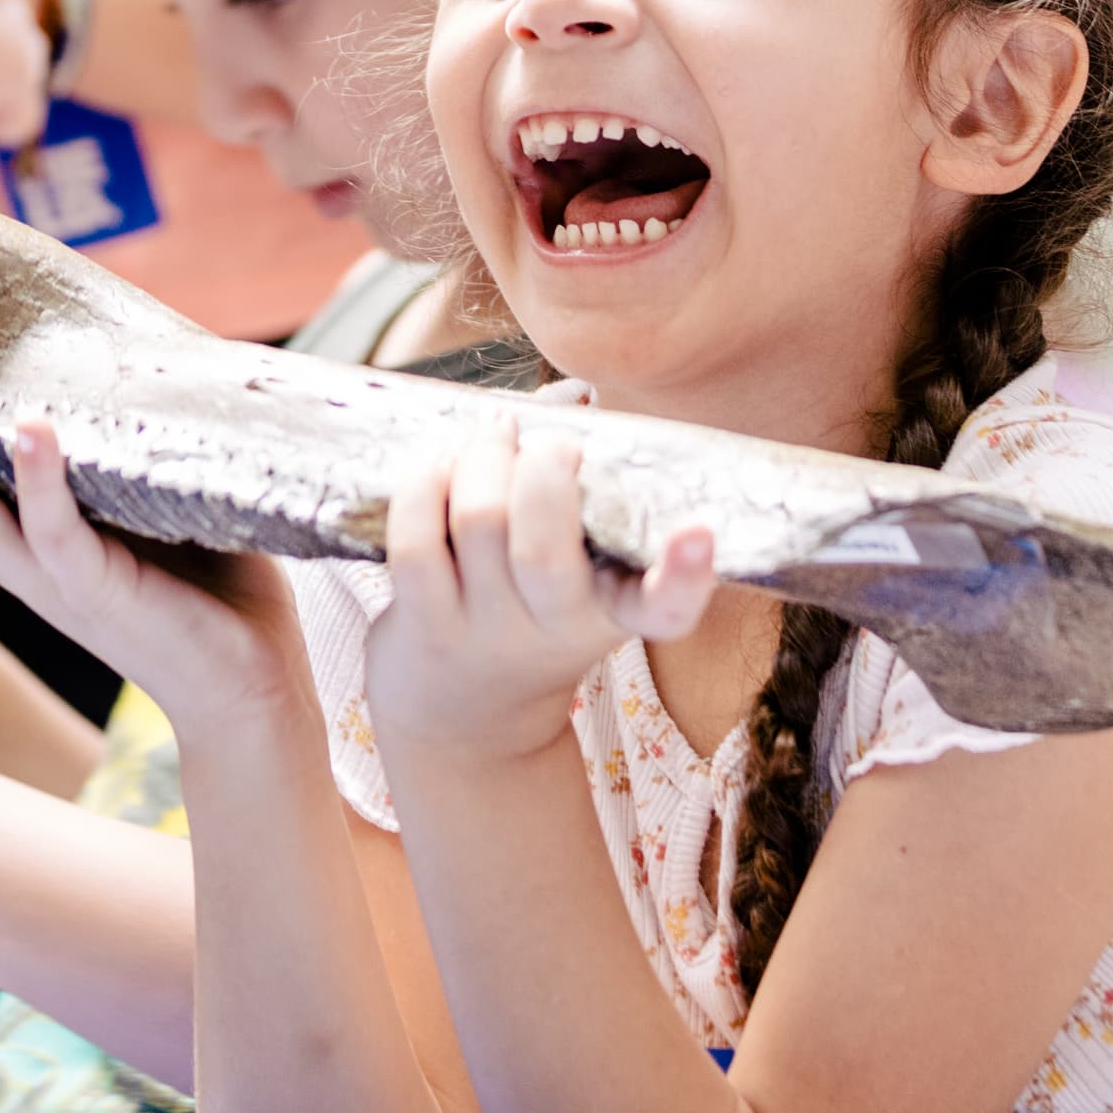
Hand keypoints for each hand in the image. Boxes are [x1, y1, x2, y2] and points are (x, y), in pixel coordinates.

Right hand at [0, 346, 303, 725]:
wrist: (251, 682)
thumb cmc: (196, 579)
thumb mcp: (125, 497)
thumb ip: (94, 439)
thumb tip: (93, 346)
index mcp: (7, 541)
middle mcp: (12, 561)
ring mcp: (51, 580)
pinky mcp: (104, 591)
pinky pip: (55, 537)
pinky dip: (40, 481)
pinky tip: (36, 428)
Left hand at [365, 410, 719, 761]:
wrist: (466, 717)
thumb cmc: (531, 609)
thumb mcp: (583, 575)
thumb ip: (583, 495)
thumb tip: (572, 395)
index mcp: (613, 612)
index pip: (663, 610)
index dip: (683, 575)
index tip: (697, 532)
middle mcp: (553, 628)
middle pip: (543, 548)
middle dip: (541, 472)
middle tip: (550, 445)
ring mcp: (485, 631)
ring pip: (478, 525)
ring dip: (482, 460)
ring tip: (494, 436)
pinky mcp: (424, 626)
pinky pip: (415, 543)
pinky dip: (425, 486)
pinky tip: (440, 466)